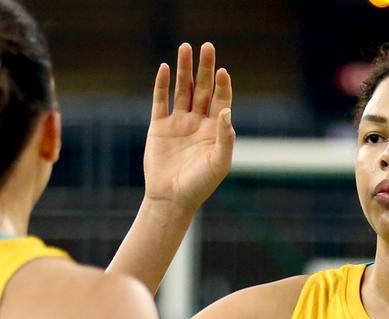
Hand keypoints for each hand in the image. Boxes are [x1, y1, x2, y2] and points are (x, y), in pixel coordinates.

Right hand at [143, 42, 234, 212]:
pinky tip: (164, 68)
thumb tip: (226, 111)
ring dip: (183, 69)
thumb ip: (225, 138)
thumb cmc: (200, 185)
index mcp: (215, 131)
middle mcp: (198, 123)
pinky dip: (161, 85)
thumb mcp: (219, 163)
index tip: (223, 71)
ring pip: (182, 90)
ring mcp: (178, 123)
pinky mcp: (158, 127)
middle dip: (205, 69)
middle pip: (203, 89)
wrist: (171, 199)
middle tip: (207, 46)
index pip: (221, 101)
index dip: (223, 86)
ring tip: (185, 47)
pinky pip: (160, 101)